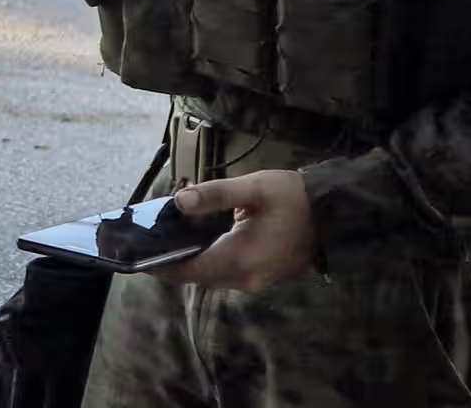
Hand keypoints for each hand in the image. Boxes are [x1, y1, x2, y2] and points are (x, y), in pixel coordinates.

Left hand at [148, 170, 314, 293]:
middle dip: (171, 260)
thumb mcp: (253, 189)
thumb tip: (178, 202)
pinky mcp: (263, 277)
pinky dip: (209, 260)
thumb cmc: (293, 198)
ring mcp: (256, 281)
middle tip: (147, 240)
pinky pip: (227, 273)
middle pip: (197, 276)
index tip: (134, 257)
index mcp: (240, 259)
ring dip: (190, 260)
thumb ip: (215, 194)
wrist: (336, 215)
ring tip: (167, 237)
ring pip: (211, 276)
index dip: (160, 265)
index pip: (188, 270)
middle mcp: (245, 279)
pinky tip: (198, 239)